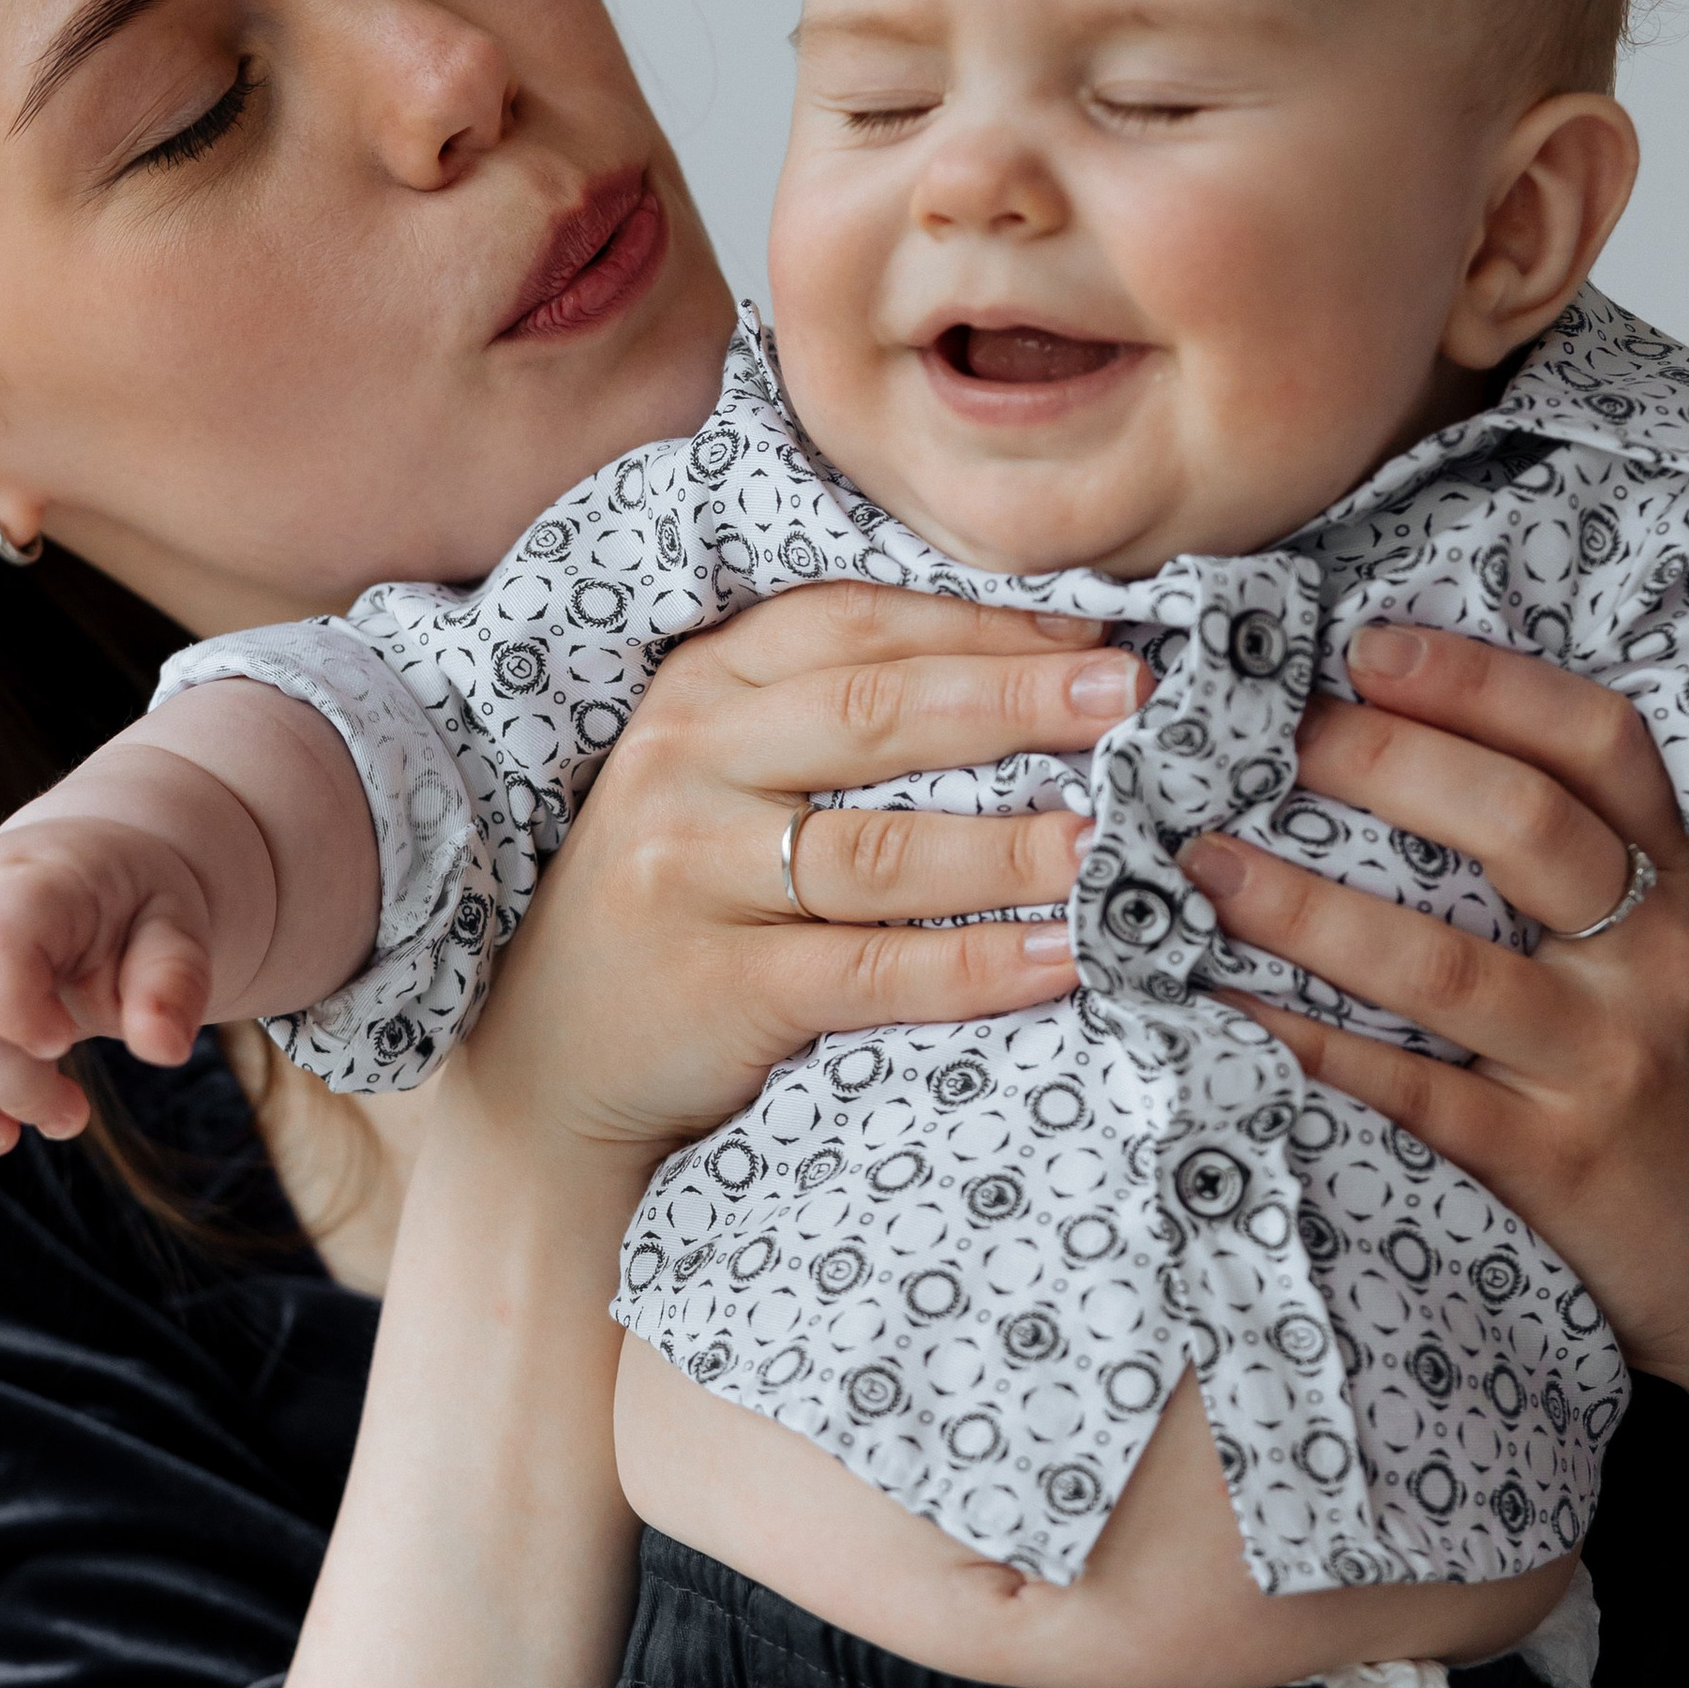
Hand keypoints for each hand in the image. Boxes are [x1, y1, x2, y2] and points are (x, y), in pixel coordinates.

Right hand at [0, 811, 234, 1187]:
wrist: (85, 869)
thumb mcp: (177, 928)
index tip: (65, 1044)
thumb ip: (174, 982)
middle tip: (69, 1119)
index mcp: (18, 881)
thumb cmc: (131, 905)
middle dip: (3, 1089)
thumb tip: (164, 1050)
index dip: (18, 1015)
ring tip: (3, 1139)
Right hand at [451, 580, 1148, 1177]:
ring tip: (1119, 840)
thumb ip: (830, 716)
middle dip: (1021, 702)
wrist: (550, 1063)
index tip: (1101, 635)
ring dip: (1017, 845)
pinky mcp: (715, 985)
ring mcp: (691, 874)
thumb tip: (1037, 670)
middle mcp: (686, 763)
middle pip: (879, 714)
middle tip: (1138, 705)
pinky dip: (975, 964)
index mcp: (700, 689)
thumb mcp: (717, 776)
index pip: (856, 625)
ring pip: (884, 848)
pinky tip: (1060, 956)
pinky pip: (872, 969)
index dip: (986, 625)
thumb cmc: (677, 899)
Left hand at [1176, 621, 1688, 1417]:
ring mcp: (1599, 1064)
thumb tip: (1357, 723)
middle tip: (1265, 735)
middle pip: (1525, 828)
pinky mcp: (1541, 1163)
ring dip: (1308, 908)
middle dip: (1385, 765)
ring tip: (1201, 860)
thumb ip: (1532, 850)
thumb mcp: (1615, 944)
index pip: (1599, 744)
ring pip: (1446, 966)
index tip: (1365, 646)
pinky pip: (1404, 1092)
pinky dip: (1301, 1044)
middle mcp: (1649, 960)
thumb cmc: (1615, 1063)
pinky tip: (1213, 1006)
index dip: (1483, 683)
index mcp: (1669, 882)